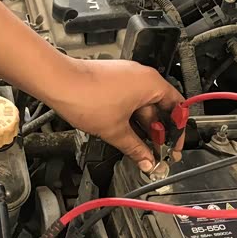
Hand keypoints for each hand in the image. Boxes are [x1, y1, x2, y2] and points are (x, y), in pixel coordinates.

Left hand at [47, 58, 183, 170]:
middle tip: (156, 152)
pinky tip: (124, 133)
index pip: (177, 107)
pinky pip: (128, 100)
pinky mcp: (112, 80)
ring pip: (141, 105)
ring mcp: (126, 76)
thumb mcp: (116, 130)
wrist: (58, 82)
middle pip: (159, 108)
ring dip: (142, 126)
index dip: (177, 130)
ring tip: (139, 147)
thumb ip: (135, 148)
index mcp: (151, 84)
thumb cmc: (86, 96)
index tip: (174, 146)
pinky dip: (129, 117)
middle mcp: (141, 76)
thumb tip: (147, 161)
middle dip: (157, 132)